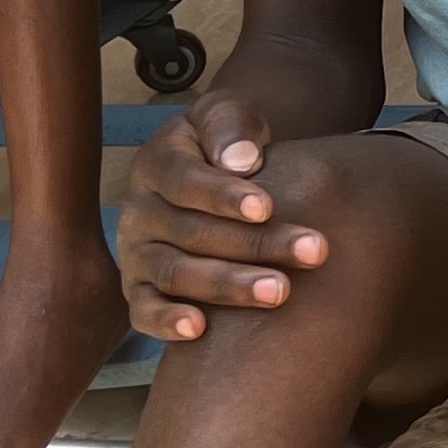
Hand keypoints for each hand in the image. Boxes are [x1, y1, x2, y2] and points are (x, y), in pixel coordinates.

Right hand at [114, 93, 328, 341]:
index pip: (184, 182)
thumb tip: (241, 160)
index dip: (224, 196)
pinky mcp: (139, 288)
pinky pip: (143, 311)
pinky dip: (165, 323)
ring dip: (228, 286)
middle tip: (311, 252)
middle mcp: (139, 211)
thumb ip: (230, 126)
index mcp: (156, 164)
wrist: (215, 169)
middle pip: (192, 233)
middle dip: (254, 245)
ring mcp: (136, 253)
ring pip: (175, 274)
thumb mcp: (228, 116)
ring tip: (280, 291)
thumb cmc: (229, 142)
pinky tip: (199, 331)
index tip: (268, 207)